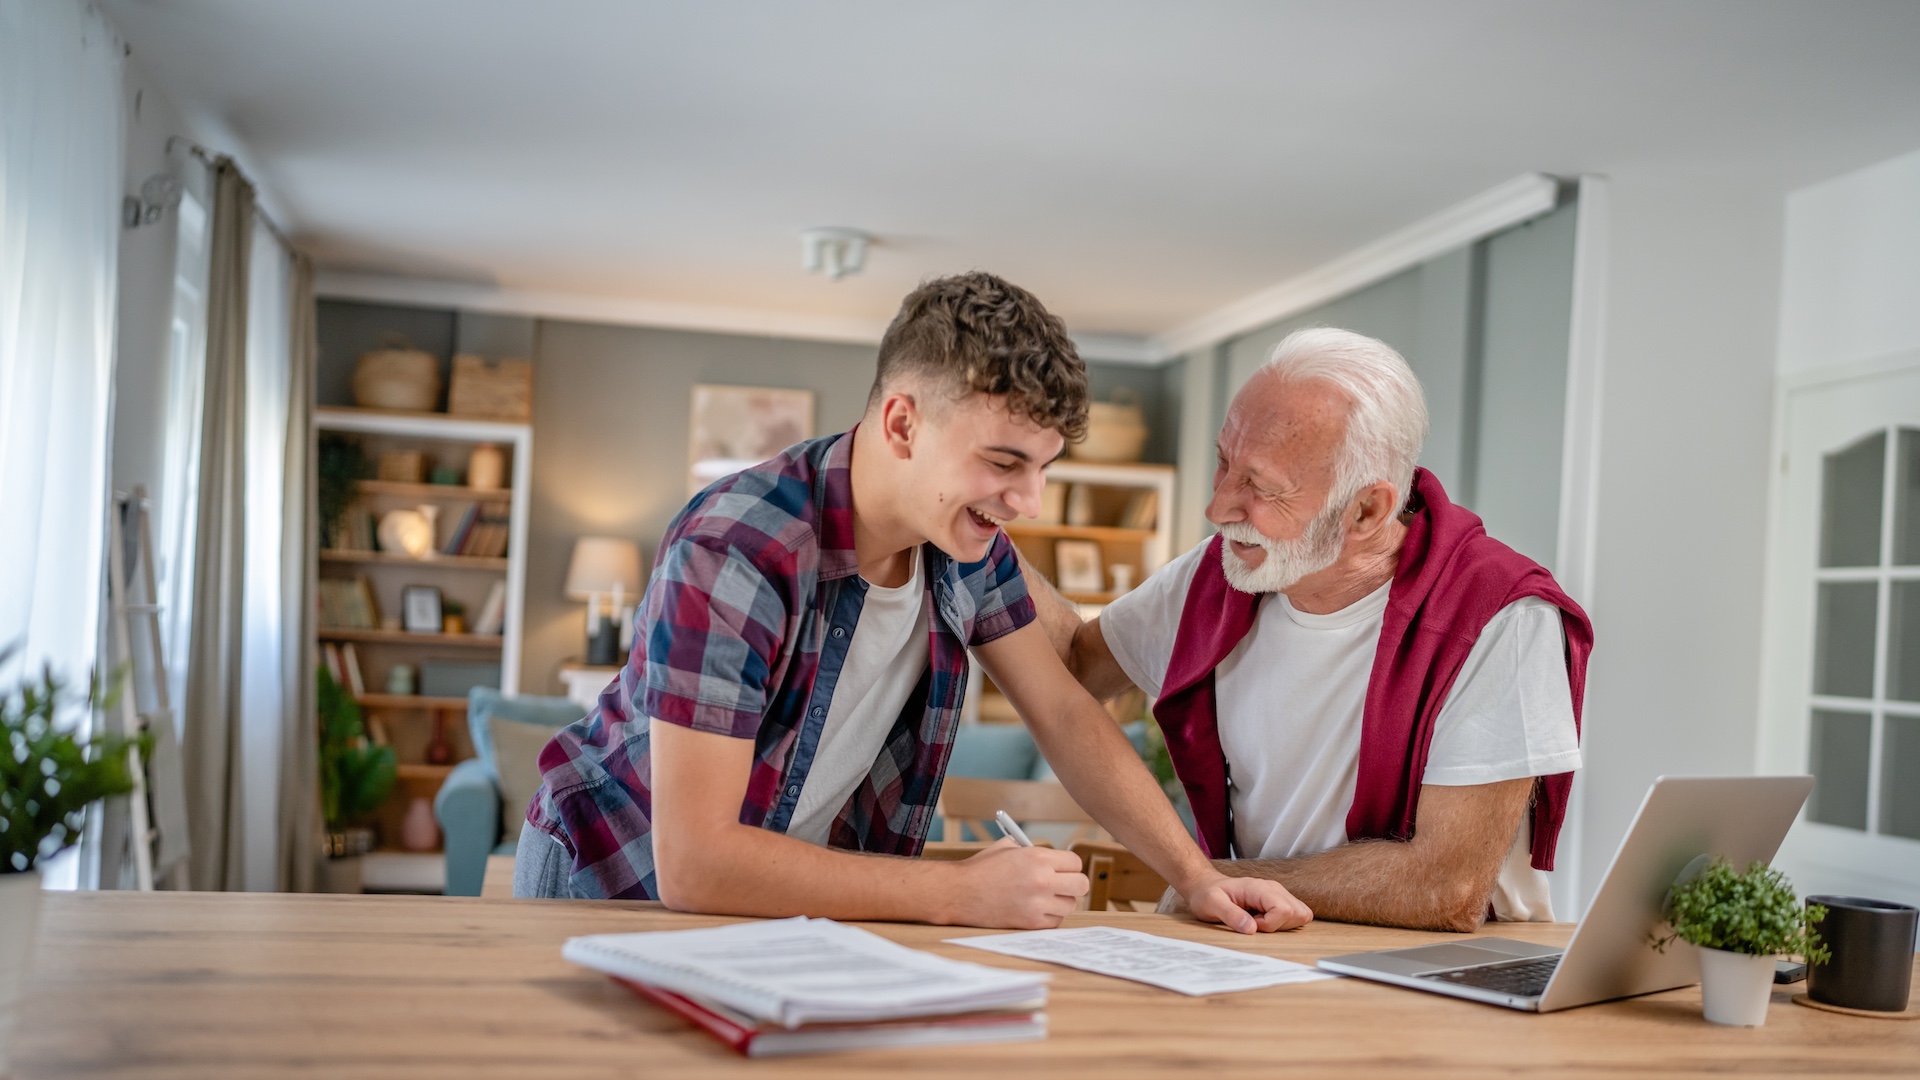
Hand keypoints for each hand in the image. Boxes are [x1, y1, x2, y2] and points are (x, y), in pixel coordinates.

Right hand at [943, 838, 1089, 928]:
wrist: (958, 893)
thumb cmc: (980, 869)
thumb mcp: (1007, 847)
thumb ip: (1033, 851)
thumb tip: (1053, 859)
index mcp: (1038, 857)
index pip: (1075, 863)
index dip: (1069, 866)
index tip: (1062, 869)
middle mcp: (1042, 880)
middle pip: (1081, 885)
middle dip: (1073, 884)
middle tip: (1062, 885)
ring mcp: (1038, 904)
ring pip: (1070, 905)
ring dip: (1060, 902)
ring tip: (1043, 898)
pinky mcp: (1031, 923)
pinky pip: (1055, 921)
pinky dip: (1049, 917)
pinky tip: (1034, 909)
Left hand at [1176, 872, 1312, 933]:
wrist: (1205, 886)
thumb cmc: (1207, 894)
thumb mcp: (1211, 904)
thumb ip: (1230, 915)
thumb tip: (1251, 929)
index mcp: (1259, 888)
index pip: (1284, 910)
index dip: (1269, 924)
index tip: (1250, 924)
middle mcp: (1274, 888)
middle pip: (1297, 913)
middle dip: (1278, 926)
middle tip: (1255, 922)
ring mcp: (1278, 893)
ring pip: (1300, 915)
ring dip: (1282, 926)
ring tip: (1257, 920)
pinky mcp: (1279, 900)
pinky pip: (1295, 915)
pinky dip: (1283, 924)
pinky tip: (1262, 920)